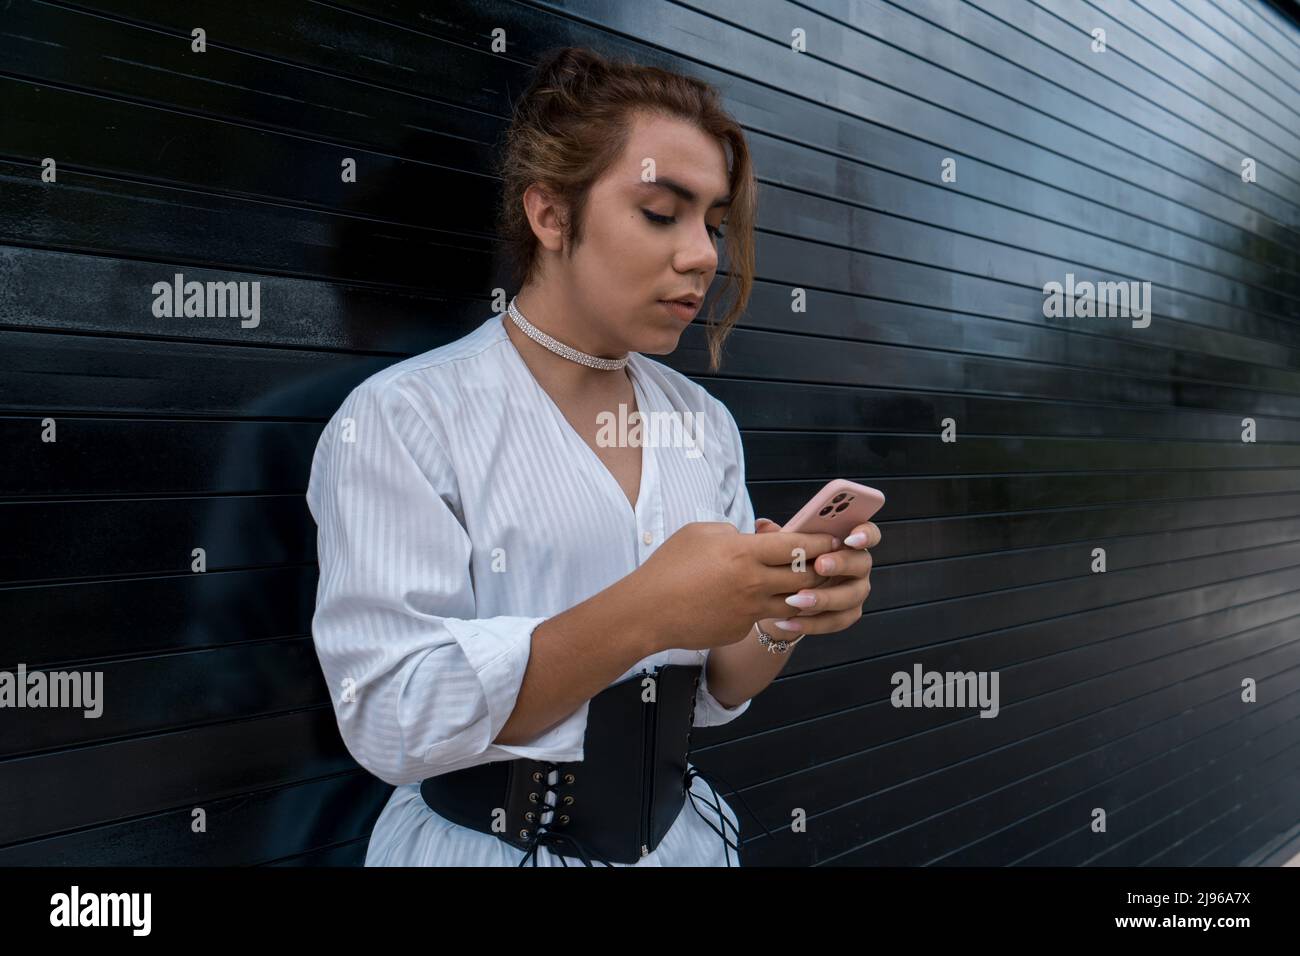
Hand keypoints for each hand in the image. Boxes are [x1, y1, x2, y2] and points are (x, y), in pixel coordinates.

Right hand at [630, 520, 838, 652]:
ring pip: (794, 602)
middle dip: (822, 568)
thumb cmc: (669, 567)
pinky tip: (761, 601)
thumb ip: (734, 533)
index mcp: (744, 553)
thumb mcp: (700, 533)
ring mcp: (749, 611)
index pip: (797, 545)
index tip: (832, 537)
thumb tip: (753, 538)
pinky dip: (768, 607)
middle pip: (805, 577)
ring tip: (808, 583)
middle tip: (830, 561)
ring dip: (805, 593)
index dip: (819, 541)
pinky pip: (763, 616)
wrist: (647, 612)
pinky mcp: (740, 630)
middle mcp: (753, 584)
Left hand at [753, 517, 880, 637]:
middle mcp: (858, 565)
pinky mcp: (848, 614)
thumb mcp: (785, 546)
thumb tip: (762, 525)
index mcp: (847, 542)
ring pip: (850, 596)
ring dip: (823, 598)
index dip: (864, 534)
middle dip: (841, 564)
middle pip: (861, 563)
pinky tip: (787, 621)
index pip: (868, 533)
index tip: (849, 538)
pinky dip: (811, 623)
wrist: (783, 597)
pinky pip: (836, 621)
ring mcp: (856, 591)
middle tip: (819, 565)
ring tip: (794, 599)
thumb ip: (778, 535)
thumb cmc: (791, 562)